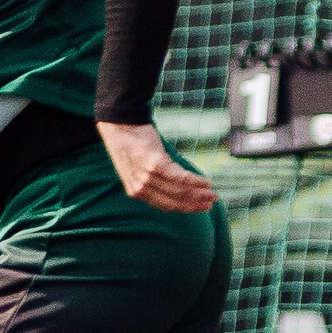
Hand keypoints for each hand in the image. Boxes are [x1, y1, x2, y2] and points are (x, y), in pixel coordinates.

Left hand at [100, 121, 217, 212]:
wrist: (118, 124)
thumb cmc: (130, 142)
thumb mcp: (136, 167)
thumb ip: (151, 180)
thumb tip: (175, 186)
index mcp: (135, 191)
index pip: (165, 206)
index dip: (186, 208)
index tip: (200, 207)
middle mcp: (141, 188)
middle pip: (175, 201)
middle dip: (196, 204)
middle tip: (211, 203)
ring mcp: (147, 177)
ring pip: (180, 191)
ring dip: (200, 194)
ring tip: (212, 194)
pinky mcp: (155, 164)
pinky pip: (181, 177)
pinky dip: (196, 181)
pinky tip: (207, 182)